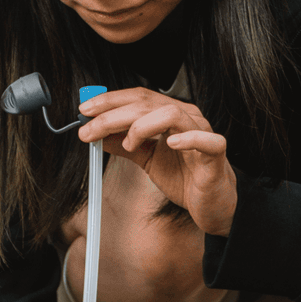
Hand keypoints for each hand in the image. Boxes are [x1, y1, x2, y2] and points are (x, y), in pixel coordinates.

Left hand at [78, 87, 237, 235]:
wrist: (212, 204)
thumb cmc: (185, 178)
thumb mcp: (147, 159)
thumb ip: (124, 145)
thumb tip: (97, 135)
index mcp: (171, 114)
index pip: (138, 97)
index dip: (110, 100)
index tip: (85, 110)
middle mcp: (187, 117)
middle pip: (147, 103)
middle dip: (113, 115)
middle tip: (89, 129)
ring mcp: (203, 132)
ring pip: (172, 114)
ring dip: (141, 125)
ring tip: (128, 143)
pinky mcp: (216, 153)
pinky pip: (205, 140)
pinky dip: (186, 139)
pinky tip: (168, 144)